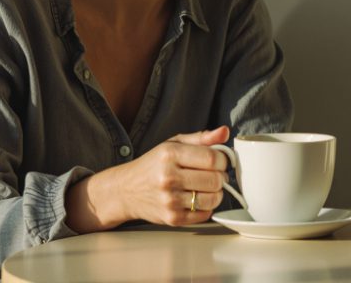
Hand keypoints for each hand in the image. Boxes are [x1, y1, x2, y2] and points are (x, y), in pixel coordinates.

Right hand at [67, 126, 230, 230]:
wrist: (126, 190)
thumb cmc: (153, 165)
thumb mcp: (173, 144)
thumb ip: (201, 138)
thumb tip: (225, 132)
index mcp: (169, 154)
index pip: (212, 158)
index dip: (223, 160)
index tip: (220, 161)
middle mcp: (168, 177)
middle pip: (215, 179)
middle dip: (220, 177)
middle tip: (213, 175)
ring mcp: (169, 200)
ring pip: (213, 199)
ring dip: (216, 193)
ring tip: (206, 188)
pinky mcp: (172, 218)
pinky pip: (205, 214)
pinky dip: (206, 207)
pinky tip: (196, 200)